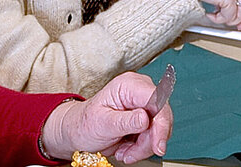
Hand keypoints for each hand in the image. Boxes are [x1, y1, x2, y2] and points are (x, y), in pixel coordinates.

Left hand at [39, 72, 173, 162]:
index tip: (158, 146)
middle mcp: (139, 91)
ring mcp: (144, 104)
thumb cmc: (85, 123)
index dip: (161, 124)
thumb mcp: (102, 123)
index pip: (157, 101)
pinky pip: (154, 136)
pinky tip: (126, 149)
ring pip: (159, 130)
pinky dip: (141, 148)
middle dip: (148, 141)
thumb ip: (124, 121)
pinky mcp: (146, 118)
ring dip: (143, 147)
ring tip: (123, 151)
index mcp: (128, 85)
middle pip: (160, 118)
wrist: (79, 131)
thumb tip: (145, 118)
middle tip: (130, 154)